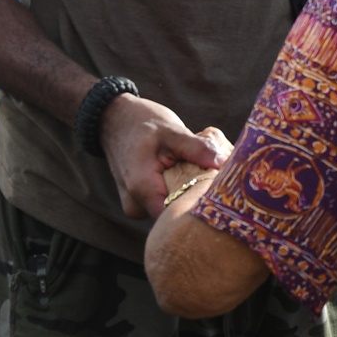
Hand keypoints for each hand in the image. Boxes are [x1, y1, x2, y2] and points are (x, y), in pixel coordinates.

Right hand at [100, 95, 230, 221]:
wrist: (114, 120)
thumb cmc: (141, 123)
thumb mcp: (171, 131)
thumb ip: (195, 148)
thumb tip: (222, 162)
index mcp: (142, 190)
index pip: (176, 216)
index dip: (199, 208)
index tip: (220, 196)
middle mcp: (136, 206)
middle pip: (175, 216)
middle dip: (196, 201)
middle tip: (217, 182)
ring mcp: (137, 207)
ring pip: (170, 210)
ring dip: (187, 196)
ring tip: (201, 176)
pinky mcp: (141, 204)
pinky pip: (164, 205)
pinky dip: (178, 193)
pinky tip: (187, 177)